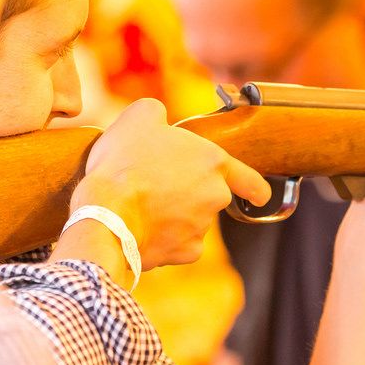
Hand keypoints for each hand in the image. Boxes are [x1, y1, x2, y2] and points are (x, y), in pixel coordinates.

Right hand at [71, 98, 270, 268]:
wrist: (105, 213)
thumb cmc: (124, 162)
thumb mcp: (139, 116)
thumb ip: (159, 112)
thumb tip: (160, 118)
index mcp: (213, 162)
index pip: (249, 179)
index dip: (255, 188)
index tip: (259, 195)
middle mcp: (215, 195)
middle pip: (210, 196)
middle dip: (190, 193)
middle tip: (156, 185)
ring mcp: (202, 226)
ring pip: (192, 220)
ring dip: (174, 215)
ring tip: (141, 204)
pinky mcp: (185, 252)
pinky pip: (179, 244)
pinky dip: (165, 238)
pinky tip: (143, 226)